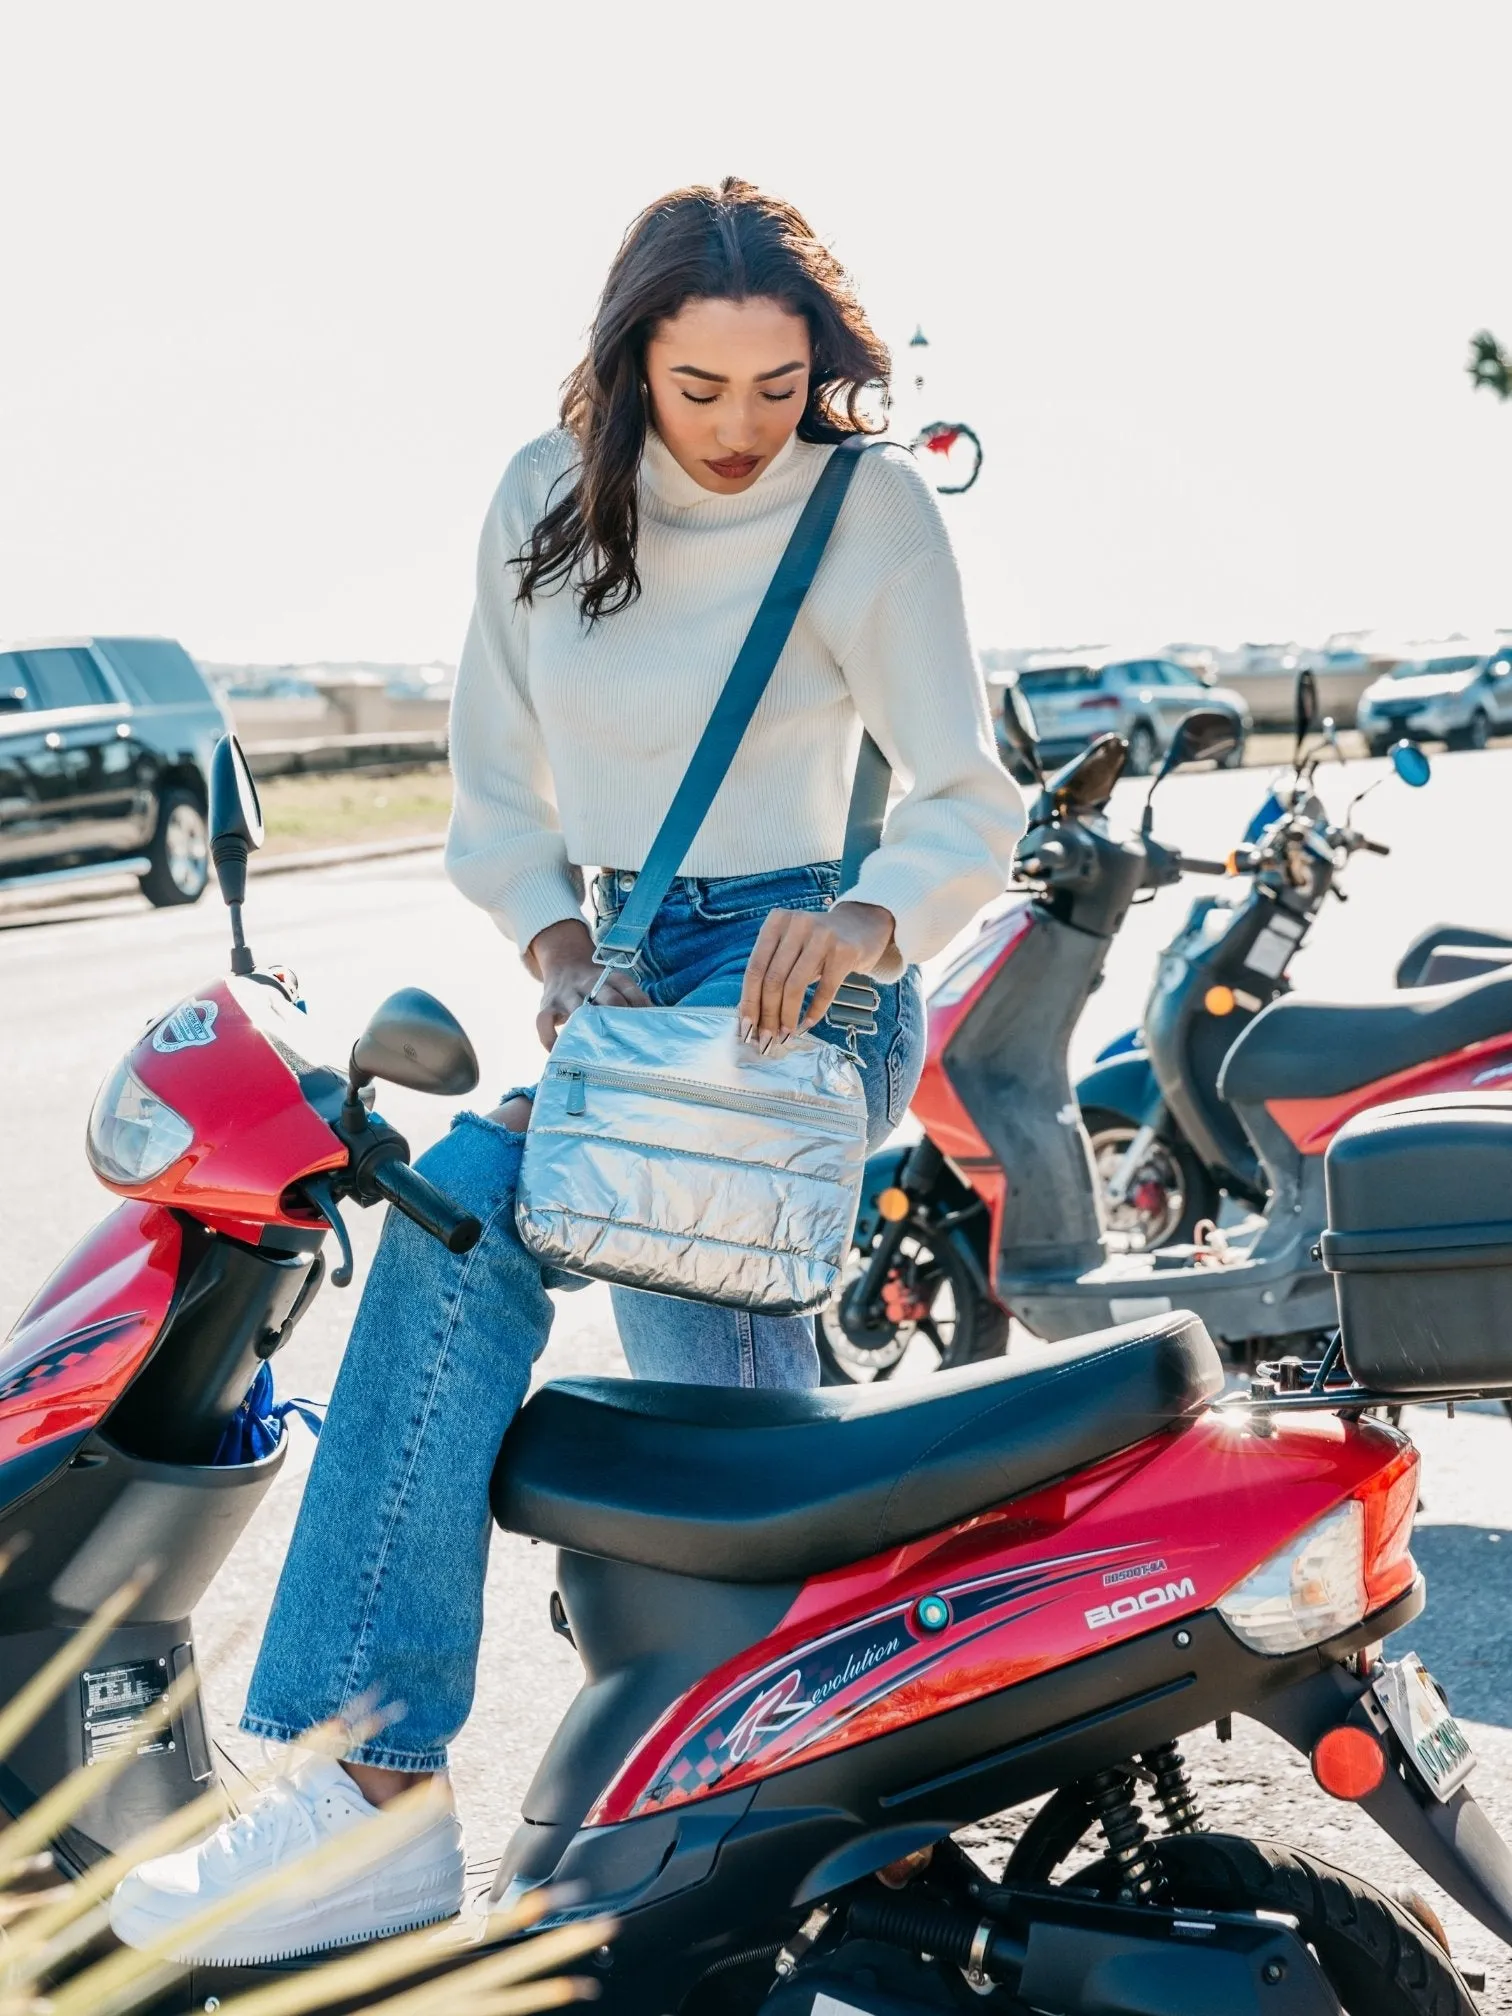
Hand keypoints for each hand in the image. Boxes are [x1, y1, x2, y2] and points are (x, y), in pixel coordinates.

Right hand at [527, 918, 649, 1051]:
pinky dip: (550, 1039)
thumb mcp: (613, 983)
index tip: (652, 1028)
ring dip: (588, 1029)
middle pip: (608, 997)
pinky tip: (560, 1053)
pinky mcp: (547, 1005)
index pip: (629, 988)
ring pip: (577, 1009)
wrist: (563, 962)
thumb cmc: (597, 985)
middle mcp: (588, 982)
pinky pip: (544, 1023)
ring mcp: (566, 994)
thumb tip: (660, 1026)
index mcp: (609, 976)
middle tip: (631, 1043)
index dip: (642, 1006)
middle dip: (620, 1017)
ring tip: (599, 1054)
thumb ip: (631, 1000)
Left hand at [739, 901, 894, 1049]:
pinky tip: (807, 1024)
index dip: (749, 1001)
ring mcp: (822, 936)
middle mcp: (797, 924)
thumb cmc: (818, 943)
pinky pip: (825, 990)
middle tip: (767, 1038)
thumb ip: (772, 970)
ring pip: (795, 986)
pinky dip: (814, 1012)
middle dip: (767, 1014)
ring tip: (786, 1034)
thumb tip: (752, 1016)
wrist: (863, 926)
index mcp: (776, 921)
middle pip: (773, 979)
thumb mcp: (791, 945)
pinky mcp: (844, 951)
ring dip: (787, 1017)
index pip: (755, 968)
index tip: (746, 1028)